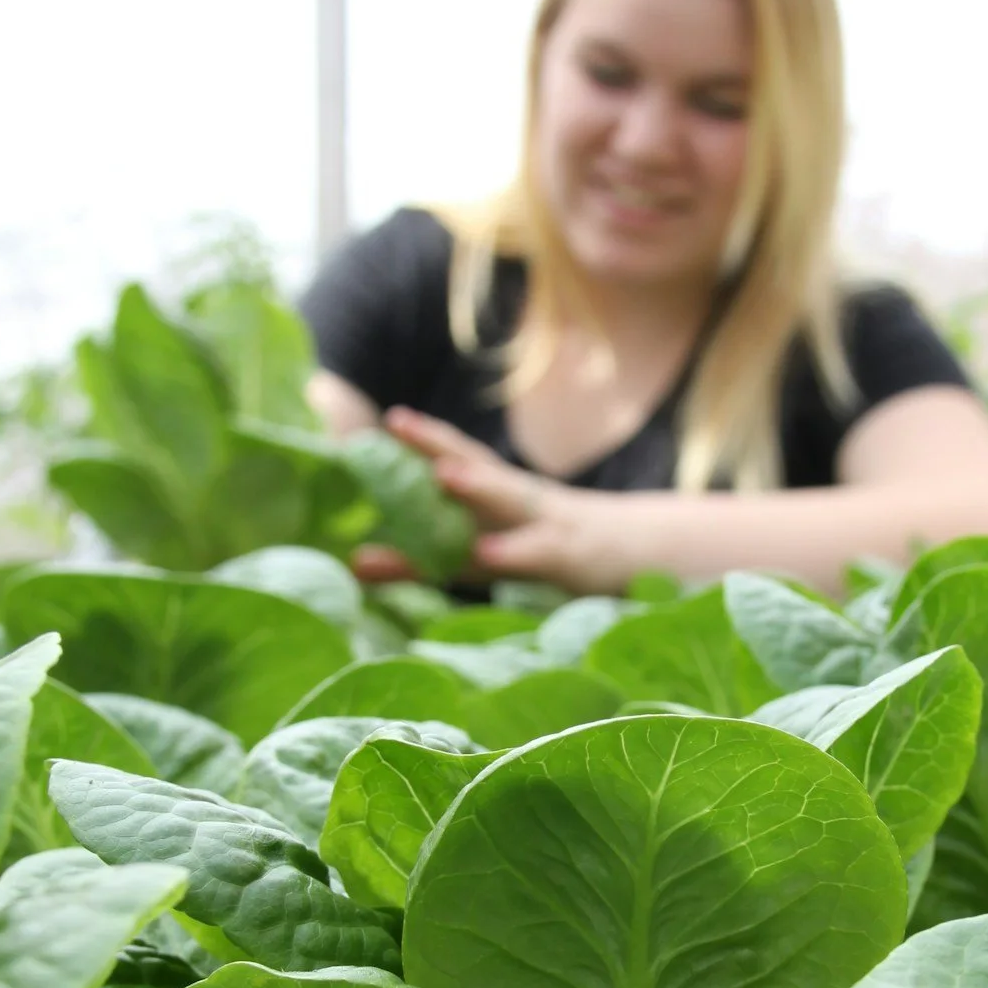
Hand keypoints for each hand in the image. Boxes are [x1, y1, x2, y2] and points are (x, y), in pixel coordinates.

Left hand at [354, 408, 631, 593]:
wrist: (635, 559)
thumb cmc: (546, 553)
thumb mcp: (482, 558)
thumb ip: (423, 562)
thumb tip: (353, 563)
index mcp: (496, 493)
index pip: (452, 458)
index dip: (414, 440)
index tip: (369, 427)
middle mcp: (517, 498)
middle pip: (474, 463)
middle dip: (435, 443)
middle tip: (396, 424)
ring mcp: (545, 523)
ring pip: (509, 499)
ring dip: (476, 485)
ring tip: (441, 474)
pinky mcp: (569, 557)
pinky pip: (538, 552)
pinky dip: (512, 551)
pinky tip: (486, 552)